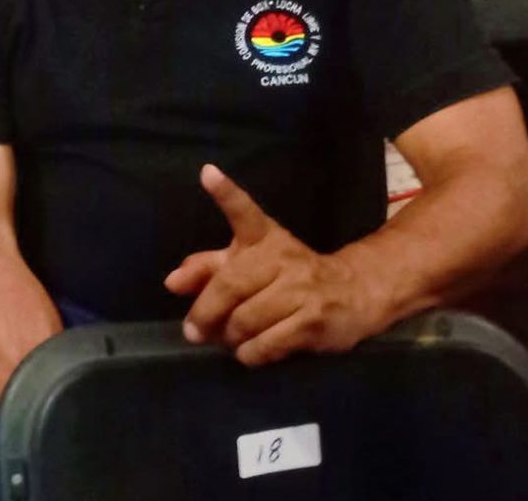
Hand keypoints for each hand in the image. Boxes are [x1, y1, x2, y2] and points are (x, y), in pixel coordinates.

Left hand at [163, 164, 382, 365]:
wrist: (355, 293)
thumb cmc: (289, 277)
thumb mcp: (249, 263)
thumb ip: (208, 268)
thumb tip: (172, 281)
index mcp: (264, 238)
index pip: (245, 212)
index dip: (226, 194)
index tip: (208, 174)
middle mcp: (282, 258)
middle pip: (230, 285)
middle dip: (205, 313)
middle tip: (193, 331)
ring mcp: (301, 289)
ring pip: (246, 320)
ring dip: (228, 337)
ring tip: (227, 340)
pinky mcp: (314, 321)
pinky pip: (268, 344)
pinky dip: (250, 354)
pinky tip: (249, 352)